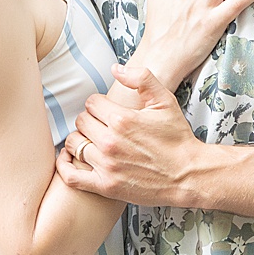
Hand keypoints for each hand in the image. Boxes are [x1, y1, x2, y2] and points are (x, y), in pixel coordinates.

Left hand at [58, 64, 203, 205]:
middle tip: (103, 126)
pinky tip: (71, 159)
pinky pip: (71, 175)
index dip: (99, 104)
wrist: (188, 175)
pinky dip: (65, 165)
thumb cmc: (178, 139)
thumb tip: (115, 68)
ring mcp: (106, 165)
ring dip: (81, 140)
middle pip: (81, 121)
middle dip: (91, 120)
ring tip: (93, 141)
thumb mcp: (166, 101)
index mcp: (123, 119)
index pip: (91, 103)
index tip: (108, 111)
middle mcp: (111, 142)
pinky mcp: (105, 185)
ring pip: (74, 144)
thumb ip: (141, 78)